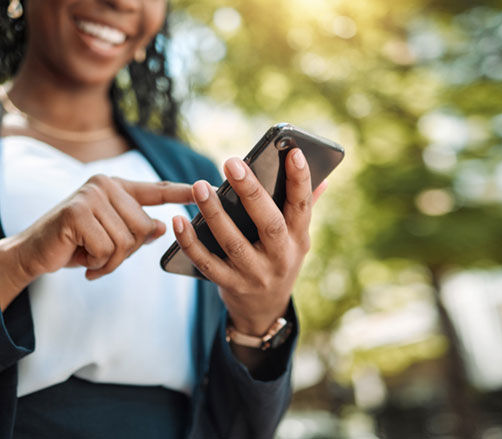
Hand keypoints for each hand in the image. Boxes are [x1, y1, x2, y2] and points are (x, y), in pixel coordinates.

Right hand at [0, 175, 192, 309]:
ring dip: (109, 261)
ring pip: (127, 241)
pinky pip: (107, 248)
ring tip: (89, 256)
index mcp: (117, 187)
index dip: (182, 193)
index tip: (209, 190)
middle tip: (101, 256)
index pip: (157, 190)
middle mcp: (105, 185)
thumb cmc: (74, 244)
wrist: (32, 253)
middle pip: (144, 227)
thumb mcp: (110, 238)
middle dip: (126, 252)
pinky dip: (96, 262)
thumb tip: (162, 227)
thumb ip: (136, 230)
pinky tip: (80, 258)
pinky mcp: (77, 212)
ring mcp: (91, 196)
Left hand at [172, 148, 326, 336]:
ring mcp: (255, 274)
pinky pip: (206, 263)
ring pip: (233, 243)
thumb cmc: (279, 259)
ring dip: (215, 214)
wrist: (264, 309)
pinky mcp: (230, 285)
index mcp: (299, 238)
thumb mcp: (298, 239)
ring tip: (200, 187)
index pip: (302, 206)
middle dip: (251, 192)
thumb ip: (304, 207)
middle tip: (231, 162)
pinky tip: (177, 220)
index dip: (301, 180)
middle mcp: (280, 257)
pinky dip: (190, 242)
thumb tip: (324, 178)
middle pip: (268, 223)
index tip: (294, 152)